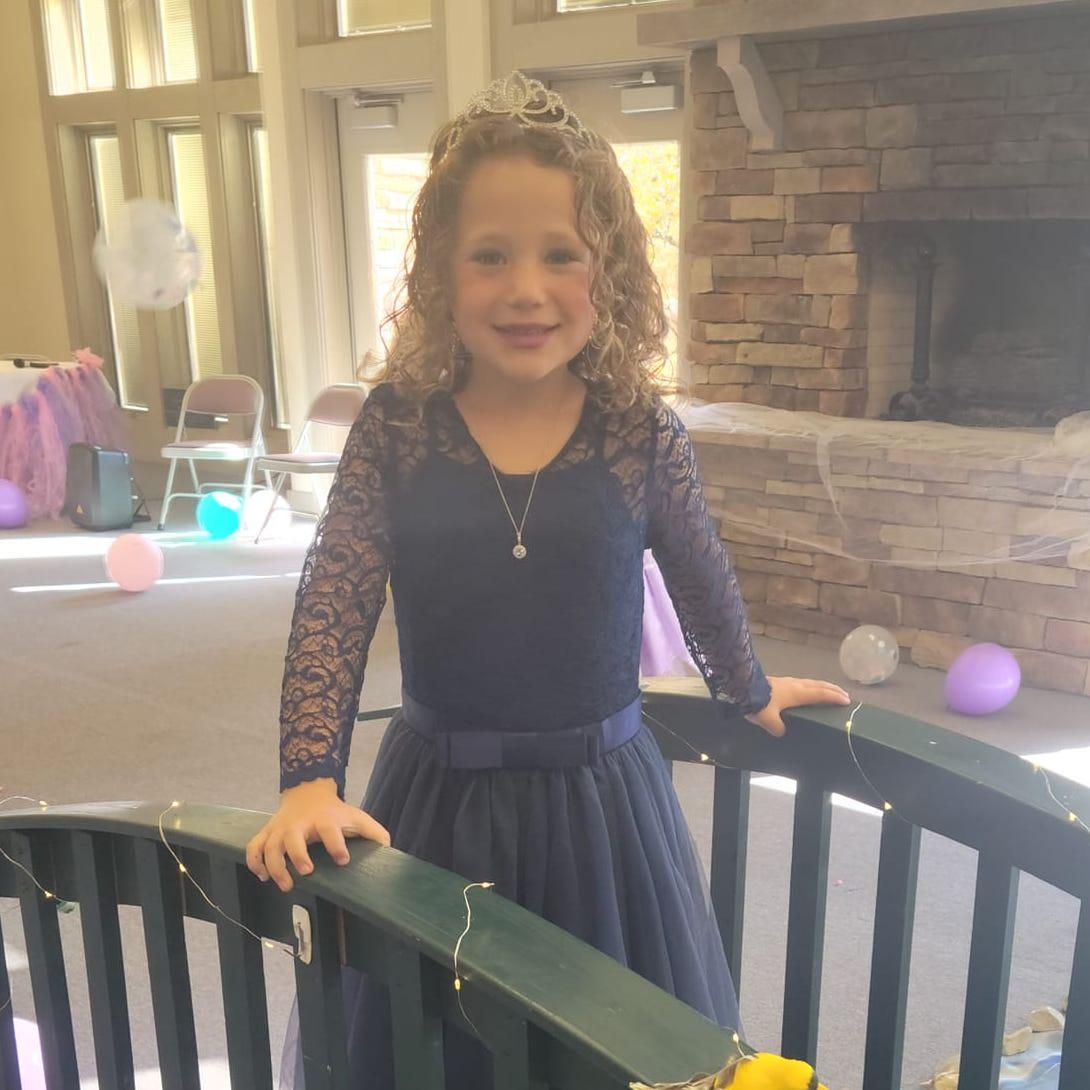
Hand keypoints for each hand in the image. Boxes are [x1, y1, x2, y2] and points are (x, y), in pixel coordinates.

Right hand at [245, 779, 390, 892]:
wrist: (307, 792)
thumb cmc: (335, 811)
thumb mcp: (356, 817)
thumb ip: (373, 833)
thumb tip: (388, 850)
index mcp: (324, 819)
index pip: (329, 829)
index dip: (336, 844)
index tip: (343, 860)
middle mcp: (299, 824)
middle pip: (292, 838)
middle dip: (297, 855)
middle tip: (306, 872)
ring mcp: (280, 828)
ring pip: (269, 846)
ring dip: (274, 866)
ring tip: (285, 884)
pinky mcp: (268, 833)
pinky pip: (254, 847)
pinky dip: (254, 862)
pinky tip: (262, 876)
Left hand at [745, 676, 851, 737]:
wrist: (740, 685)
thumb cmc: (757, 701)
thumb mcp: (767, 719)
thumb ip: (777, 727)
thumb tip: (781, 732)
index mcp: (797, 693)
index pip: (820, 694)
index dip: (834, 697)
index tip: (846, 700)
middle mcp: (794, 685)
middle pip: (818, 685)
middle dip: (832, 689)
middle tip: (843, 693)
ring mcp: (786, 681)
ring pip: (809, 682)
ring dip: (821, 686)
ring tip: (828, 690)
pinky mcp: (778, 681)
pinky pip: (800, 683)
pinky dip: (809, 686)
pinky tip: (804, 690)